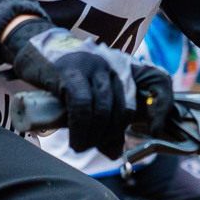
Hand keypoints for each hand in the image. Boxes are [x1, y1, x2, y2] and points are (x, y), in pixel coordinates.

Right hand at [6, 24, 171, 158]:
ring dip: (94, 136)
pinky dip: (81, 129)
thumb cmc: (67, 74)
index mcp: (126, 66)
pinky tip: (75, 140)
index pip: (159, 80)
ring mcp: (94, 66)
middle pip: (125, 108)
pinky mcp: (72, 72)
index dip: (162, 107)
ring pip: (104, 110)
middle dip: (112, 134)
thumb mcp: (93, 90)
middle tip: (95, 145)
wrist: (36, 45)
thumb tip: (115, 154)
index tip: (152, 129)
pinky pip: (83, 107)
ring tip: (81, 145)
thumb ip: (106, 117)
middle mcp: (114, 63)